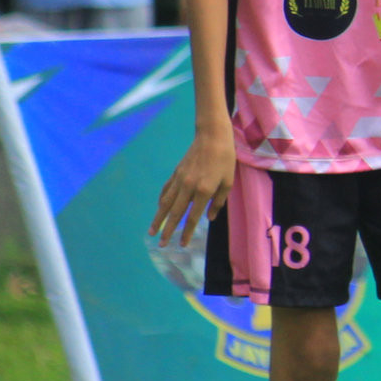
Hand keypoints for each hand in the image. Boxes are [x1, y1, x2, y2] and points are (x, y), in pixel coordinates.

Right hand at [150, 126, 234, 246]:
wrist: (212, 136)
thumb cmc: (225, 159)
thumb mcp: (228, 182)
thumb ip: (218, 202)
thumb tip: (209, 218)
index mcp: (204, 190)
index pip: (193, 217)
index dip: (187, 232)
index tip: (182, 244)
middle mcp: (188, 186)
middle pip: (175, 213)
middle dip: (167, 230)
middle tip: (161, 244)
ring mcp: (180, 179)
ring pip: (165, 203)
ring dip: (158, 218)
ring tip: (152, 231)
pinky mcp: (176, 173)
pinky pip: (166, 190)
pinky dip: (161, 200)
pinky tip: (159, 209)